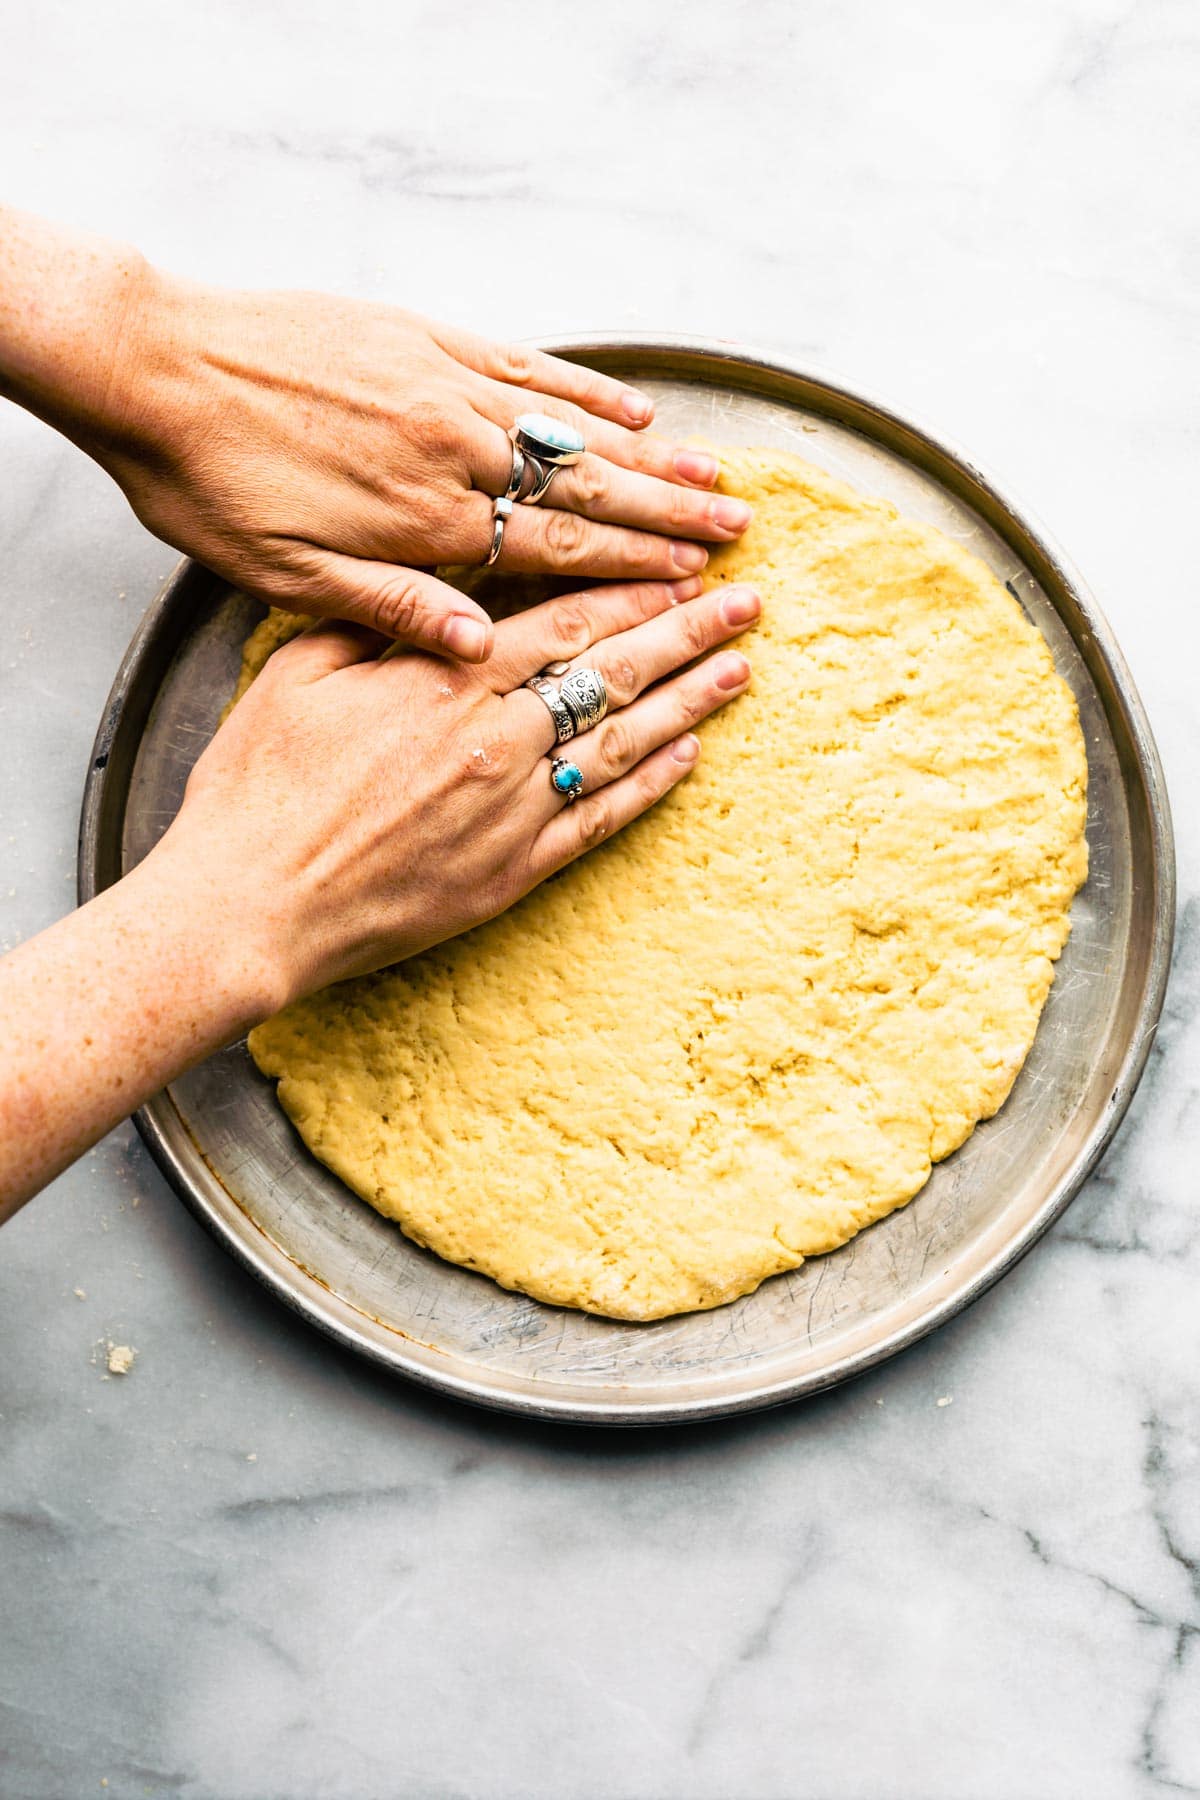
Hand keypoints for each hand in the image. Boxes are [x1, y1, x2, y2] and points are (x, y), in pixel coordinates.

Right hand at [0, 572, 758, 1213]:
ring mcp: (515, 809)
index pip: (566, 620)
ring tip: (741, 669)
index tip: (680, 565)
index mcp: (448, 678)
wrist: (252, 905)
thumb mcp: (301, 671)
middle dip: (688, 631)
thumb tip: (445, 591)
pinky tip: (691, 759)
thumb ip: (383, 621)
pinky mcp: (515, 872)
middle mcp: (498, 738)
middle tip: (747, 603)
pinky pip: (602, 821)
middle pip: (615, 673)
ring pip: (625, 743)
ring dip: (690, 702)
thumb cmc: (260, 788)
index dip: (631, 590)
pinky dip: (651, 787)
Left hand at [100, 272, 750, 660]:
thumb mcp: (287, 575)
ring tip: (712, 474)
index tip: (693, 580)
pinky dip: (583, 387)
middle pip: (585, 487)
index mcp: (424, 521)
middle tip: (737, 529)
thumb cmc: (212, 485)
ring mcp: (443, 387)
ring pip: (568, 427)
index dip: (632, 567)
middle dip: (668, 513)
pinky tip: (633, 407)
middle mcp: (451, 450)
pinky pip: (524, 364)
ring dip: (647, 456)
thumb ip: (393, 611)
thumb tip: (484, 650)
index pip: (557, 548)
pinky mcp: (424, 337)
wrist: (153, 368)